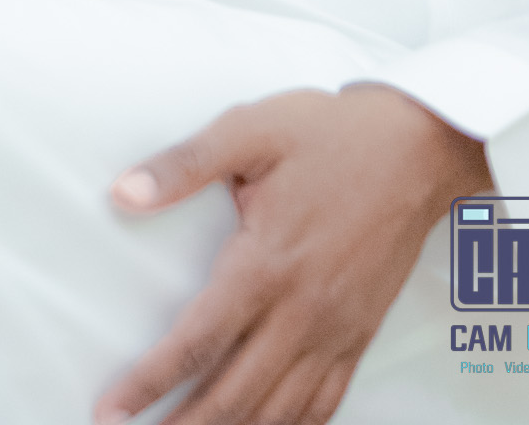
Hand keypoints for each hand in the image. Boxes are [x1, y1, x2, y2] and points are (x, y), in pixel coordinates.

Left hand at [95, 84, 490, 424]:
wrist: (418, 147)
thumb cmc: (331, 134)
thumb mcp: (250, 131)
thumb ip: (184, 166)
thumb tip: (122, 194)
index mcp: (267, 264)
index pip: (197, 343)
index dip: (149, 382)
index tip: (110, 410)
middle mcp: (302, 311)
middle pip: (234, 396)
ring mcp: (336, 330)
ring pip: (278, 412)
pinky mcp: (361, 334)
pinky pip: (325, 404)